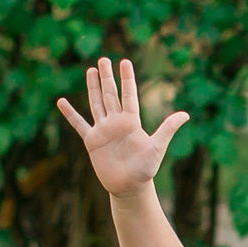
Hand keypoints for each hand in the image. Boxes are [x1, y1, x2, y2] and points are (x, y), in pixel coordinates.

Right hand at [56, 57, 187, 197]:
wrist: (130, 187)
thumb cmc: (146, 169)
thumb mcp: (157, 147)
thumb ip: (167, 129)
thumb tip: (185, 114)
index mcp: (132, 121)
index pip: (129, 95)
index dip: (127, 79)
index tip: (125, 62)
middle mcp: (116, 122)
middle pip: (110, 94)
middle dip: (107, 77)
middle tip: (104, 59)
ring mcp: (103, 130)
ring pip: (96, 103)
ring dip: (93, 87)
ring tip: (91, 70)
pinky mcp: (92, 141)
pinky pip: (79, 124)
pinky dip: (70, 114)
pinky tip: (61, 101)